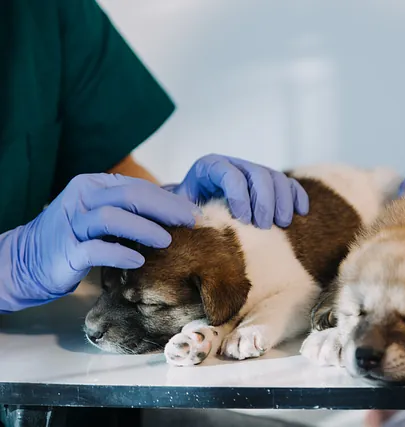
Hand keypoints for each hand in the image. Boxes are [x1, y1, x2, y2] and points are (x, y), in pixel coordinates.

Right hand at [0, 173, 199, 311]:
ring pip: (111, 217)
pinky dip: (119, 254)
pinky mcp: (66, 251)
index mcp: (93, 186)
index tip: (193, 211)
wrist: (27, 262)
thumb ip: (131, 211)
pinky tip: (138, 261)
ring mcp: (72, 224)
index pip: (137, 186)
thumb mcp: (103, 218)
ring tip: (167, 240)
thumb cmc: (77, 240)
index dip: (168, 199)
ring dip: (144, 228)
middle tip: (189, 221)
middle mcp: (81, 199)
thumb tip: (176, 211)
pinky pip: (95, 249)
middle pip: (128, 196)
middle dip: (164, 208)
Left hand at [169, 154, 308, 228]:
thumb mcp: (178, 209)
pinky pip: (289, 184)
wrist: (195, 209)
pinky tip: (301, 212)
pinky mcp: (269, 182)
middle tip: (264, 226)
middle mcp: (235, 165)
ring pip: (276, 177)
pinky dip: (297, 197)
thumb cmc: (185, 212)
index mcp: (210, 167)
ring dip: (283, 201)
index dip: (239, 195)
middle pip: (258, 173)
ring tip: (282, 224)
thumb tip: (194, 221)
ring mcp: (254, 172)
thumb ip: (183, 212)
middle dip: (264, 201)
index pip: (229, 173)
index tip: (244, 220)